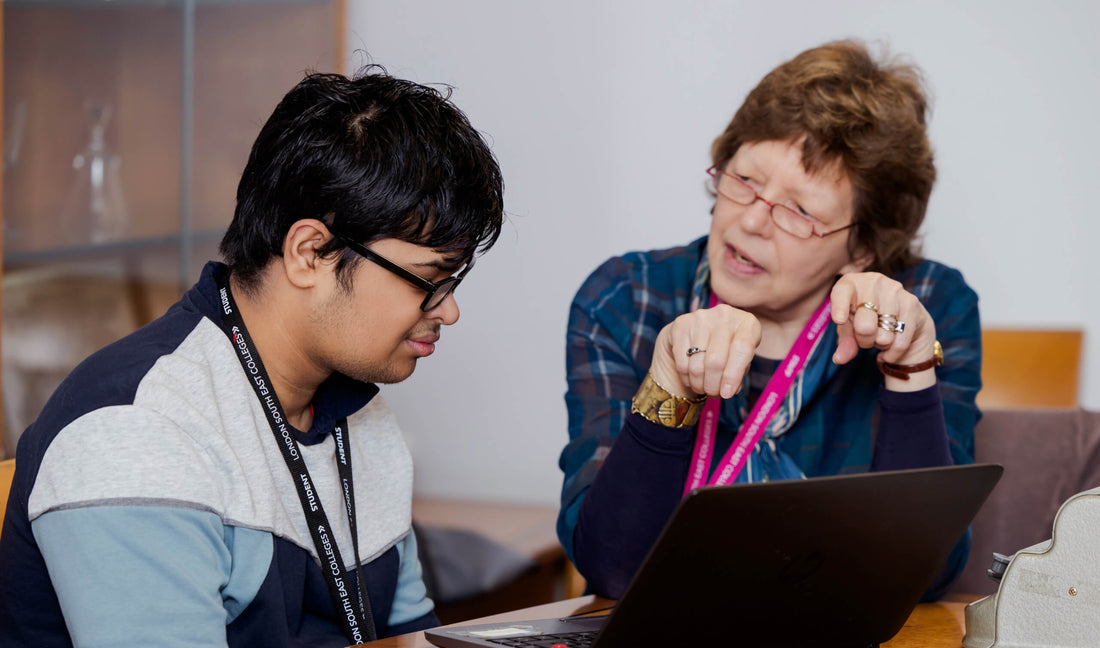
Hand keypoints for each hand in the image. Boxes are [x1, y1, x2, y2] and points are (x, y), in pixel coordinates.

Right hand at [650, 304, 761, 399]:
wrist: (697, 332)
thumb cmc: (726, 350)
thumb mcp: (740, 359)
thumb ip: (739, 373)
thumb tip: (728, 389)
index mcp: (747, 322)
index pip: (742, 349)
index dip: (734, 375)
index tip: (727, 393)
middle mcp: (725, 315)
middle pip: (716, 360)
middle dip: (713, 385)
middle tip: (713, 393)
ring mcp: (701, 317)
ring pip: (697, 365)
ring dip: (699, 384)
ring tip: (702, 386)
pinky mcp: (681, 324)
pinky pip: (682, 362)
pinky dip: (686, 377)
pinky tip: (691, 377)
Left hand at [829, 273, 937, 389]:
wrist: (900, 316)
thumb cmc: (865, 318)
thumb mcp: (850, 328)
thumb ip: (845, 342)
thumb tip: (839, 359)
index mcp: (851, 283)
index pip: (842, 293)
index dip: (839, 307)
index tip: (839, 321)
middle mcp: (873, 281)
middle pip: (864, 327)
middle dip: (864, 340)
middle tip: (867, 335)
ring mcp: (894, 290)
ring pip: (883, 336)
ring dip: (880, 344)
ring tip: (881, 333)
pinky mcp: (911, 302)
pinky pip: (899, 342)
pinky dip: (892, 352)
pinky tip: (891, 344)